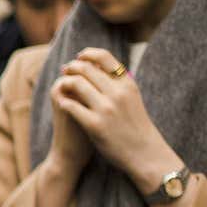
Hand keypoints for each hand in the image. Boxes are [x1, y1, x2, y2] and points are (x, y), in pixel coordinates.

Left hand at [55, 48, 181, 190]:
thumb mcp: (132, 98)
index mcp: (127, 84)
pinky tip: (61, 102)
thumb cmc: (135, 125)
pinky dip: (63, 101)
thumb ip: (117, 83)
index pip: (104, 57)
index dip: (88, 54)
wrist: (145, 153)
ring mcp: (106, 109)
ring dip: (65, 82)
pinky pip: (71, 106)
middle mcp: (117, 93)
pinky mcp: (95, 125)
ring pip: (76, 84)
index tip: (78, 57)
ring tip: (61, 86)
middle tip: (64, 71)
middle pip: (86, 69)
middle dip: (71, 68)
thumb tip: (98, 66)